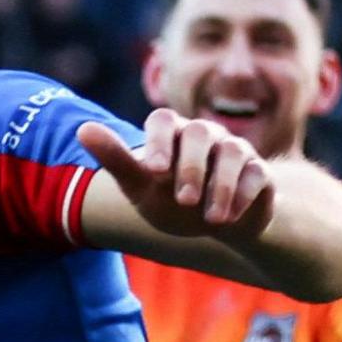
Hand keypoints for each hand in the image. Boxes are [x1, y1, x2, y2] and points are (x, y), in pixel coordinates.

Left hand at [78, 108, 274, 240]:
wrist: (212, 223)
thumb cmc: (169, 199)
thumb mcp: (140, 184)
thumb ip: (115, 158)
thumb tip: (82, 128)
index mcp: (172, 133)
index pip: (163, 119)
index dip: (159, 141)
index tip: (154, 171)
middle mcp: (205, 135)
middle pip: (200, 133)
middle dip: (192, 168)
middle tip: (183, 200)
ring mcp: (234, 150)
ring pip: (233, 152)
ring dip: (221, 186)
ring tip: (209, 219)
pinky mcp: (259, 171)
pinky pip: (257, 174)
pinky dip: (244, 195)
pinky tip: (230, 217)